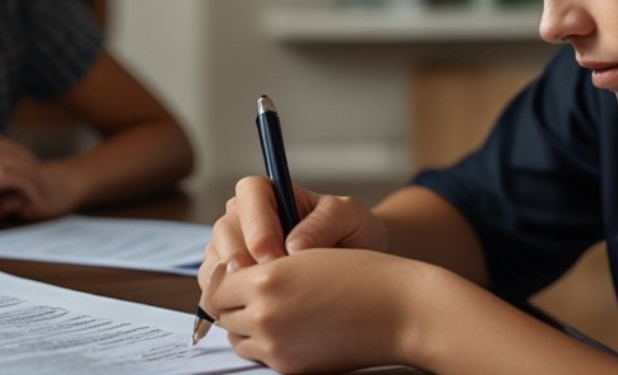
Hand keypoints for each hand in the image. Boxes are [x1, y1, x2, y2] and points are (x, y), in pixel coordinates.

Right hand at [0, 132, 82, 224]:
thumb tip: (5, 187)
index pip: (17, 152)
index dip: (29, 169)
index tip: (35, 187)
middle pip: (27, 159)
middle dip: (37, 178)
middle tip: (46, 197)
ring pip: (29, 171)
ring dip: (38, 188)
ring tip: (44, 205)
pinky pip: (26, 182)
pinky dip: (32, 195)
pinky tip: (33, 209)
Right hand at [199, 176, 387, 289]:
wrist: (353, 262)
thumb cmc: (351, 231)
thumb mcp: (349, 216)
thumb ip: (324, 222)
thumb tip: (293, 245)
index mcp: (268, 191)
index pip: (250, 195)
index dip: (258, 228)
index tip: (275, 258)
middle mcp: (243, 215)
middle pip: (225, 230)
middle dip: (241, 261)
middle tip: (262, 287)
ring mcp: (232, 246)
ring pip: (216, 260)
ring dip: (230, 284)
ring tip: (256, 304)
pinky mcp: (229, 276)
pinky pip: (215, 287)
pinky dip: (226, 301)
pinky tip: (250, 315)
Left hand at [204, 248, 429, 372]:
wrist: (401, 310)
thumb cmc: (360, 273)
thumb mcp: (304, 254)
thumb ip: (262, 267)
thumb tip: (230, 279)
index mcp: (266, 280)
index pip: (216, 284)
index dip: (226, 276)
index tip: (237, 270)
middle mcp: (265, 316)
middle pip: (222, 313)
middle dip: (233, 300)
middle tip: (252, 288)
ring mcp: (277, 347)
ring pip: (237, 337)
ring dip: (245, 323)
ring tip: (272, 306)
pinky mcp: (292, 368)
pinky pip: (260, 355)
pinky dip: (265, 342)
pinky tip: (289, 325)